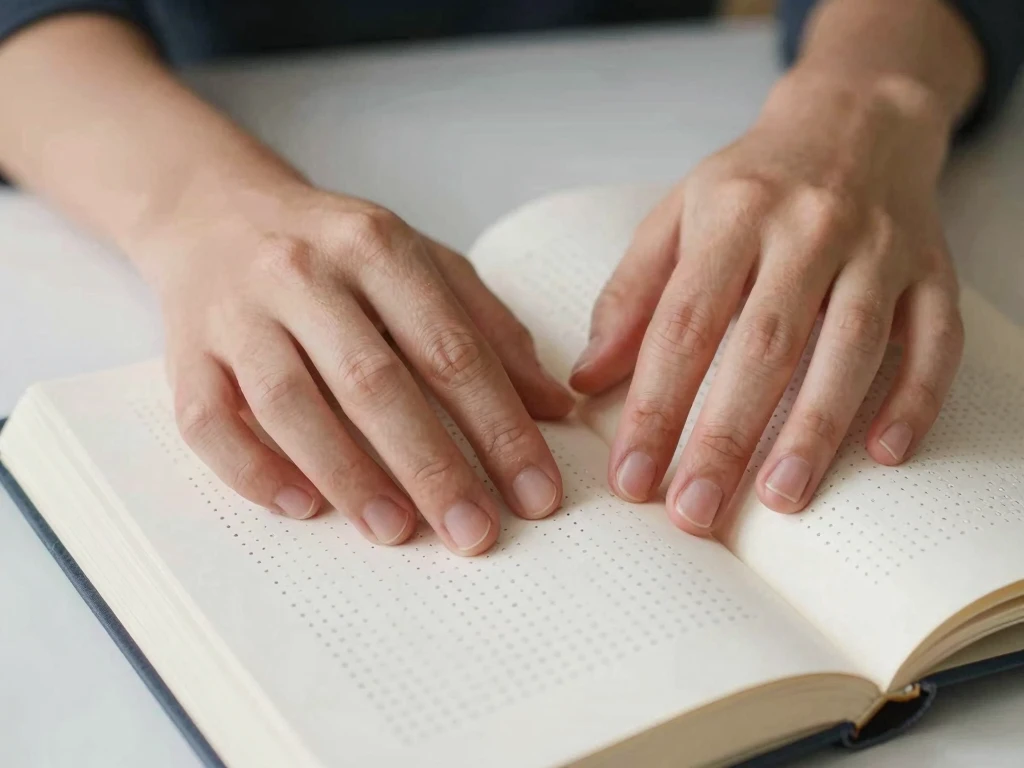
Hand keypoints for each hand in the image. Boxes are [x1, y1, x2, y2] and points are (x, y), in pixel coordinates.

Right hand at [143, 184, 573, 554]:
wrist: (215, 212)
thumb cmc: (336, 250)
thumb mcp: (422, 264)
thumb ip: (488, 329)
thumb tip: (554, 408)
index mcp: (377, 247)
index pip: (450, 348)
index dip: (499, 427)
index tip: (536, 493)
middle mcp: (303, 274)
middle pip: (373, 381)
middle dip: (432, 466)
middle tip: (475, 533)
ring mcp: (237, 313)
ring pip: (290, 404)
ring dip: (347, 475)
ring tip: (397, 531)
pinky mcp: (186, 352)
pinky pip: (209, 422)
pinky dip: (254, 470)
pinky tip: (302, 508)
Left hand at [571, 70, 964, 534]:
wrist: (855, 117)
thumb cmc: (753, 181)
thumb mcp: (677, 217)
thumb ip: (631, 296)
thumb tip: (587, 379)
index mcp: (732, 215)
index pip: (685, 325)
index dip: (656, 405)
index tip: (632, 475)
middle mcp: (807, 229)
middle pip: (763, 346)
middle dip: (725, 436)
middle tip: (693, 511)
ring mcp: (878, 249)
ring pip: (849, 347)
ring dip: (815, 430)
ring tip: (780, 500)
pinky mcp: (932, 270)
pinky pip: (933, 339)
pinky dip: (913, 398)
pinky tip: (884, 454)